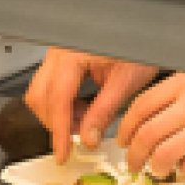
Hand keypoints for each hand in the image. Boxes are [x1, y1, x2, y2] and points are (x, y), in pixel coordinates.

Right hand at [24, 49, 158, 162]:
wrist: (143, 31)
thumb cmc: (138, 45)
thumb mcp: (126, 81)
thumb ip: (104, 111)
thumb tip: (88, 137)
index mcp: (73, 54)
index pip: (58, 100)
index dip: (60, 130)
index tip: (62, 152)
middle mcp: (59, 52)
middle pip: (41, 97)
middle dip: (58, 123)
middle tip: (79, 138)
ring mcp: (58, 54)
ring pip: (42, 93)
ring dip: (60, 114)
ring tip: (86, 122)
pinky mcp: (62, 59)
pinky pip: (51, 86)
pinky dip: (64, 103)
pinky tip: (83, 109)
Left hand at [115, 74, 184, 177]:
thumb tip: (162, 113)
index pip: (142, 105)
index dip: (127, 127)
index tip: (124, 137)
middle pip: (146, 133)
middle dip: (133, 154)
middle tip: (133, 162)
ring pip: (163, 153)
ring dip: (154, 167)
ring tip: (157, 171)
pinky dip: (182, 172)